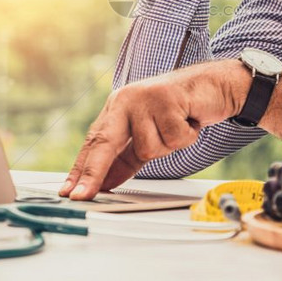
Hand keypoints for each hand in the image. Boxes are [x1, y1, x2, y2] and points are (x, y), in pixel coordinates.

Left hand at [59, 60, 249, 199]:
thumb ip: (126, 158)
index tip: (70, 192)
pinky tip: (188, 120)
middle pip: (104, 142)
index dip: (81, 169)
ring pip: (147, 148)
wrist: (211, 86)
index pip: (94, 142)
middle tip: (81, 196)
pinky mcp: (166, 98)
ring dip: (168, 146)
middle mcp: (125, 100)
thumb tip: (106, 183)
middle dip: (93, 173)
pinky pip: (173, 139)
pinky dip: (185, 136)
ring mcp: (144, 98)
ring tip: (178, 127)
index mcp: (116, 108)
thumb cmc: (179, 111)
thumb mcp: (149, 136)